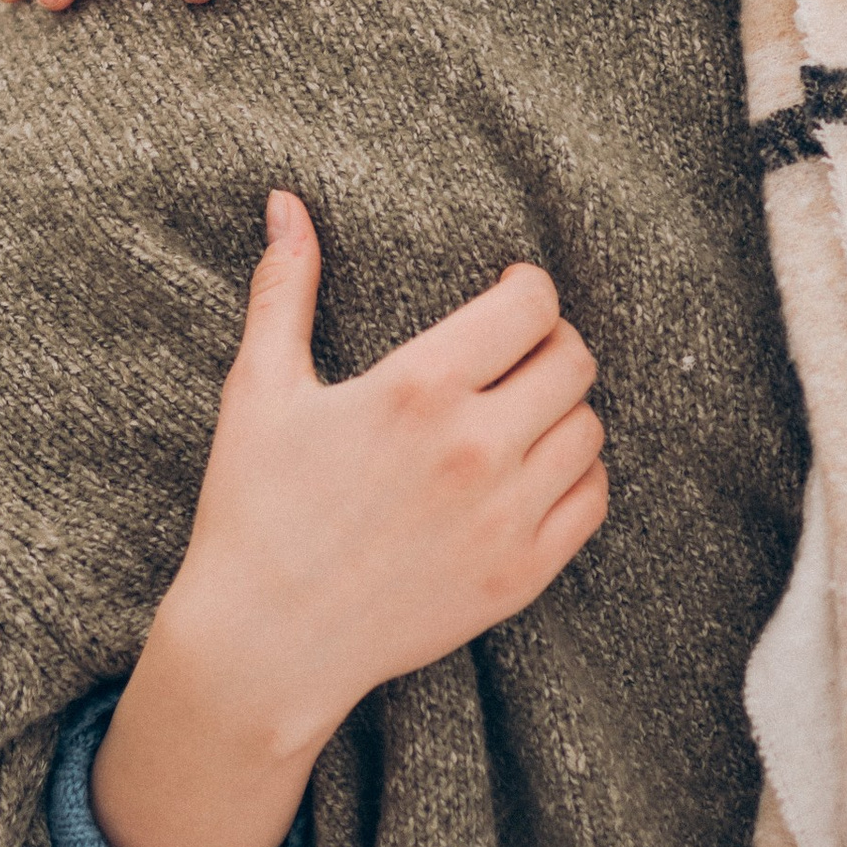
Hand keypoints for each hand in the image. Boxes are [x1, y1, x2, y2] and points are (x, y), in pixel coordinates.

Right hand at [88, 192, 607, 846]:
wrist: (265, 643)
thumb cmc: (255, 510)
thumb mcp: (260, 389)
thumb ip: (284, 288)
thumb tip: (285, 202)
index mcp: (418, 388)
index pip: (530, 305)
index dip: (528, 290)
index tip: (509, 296)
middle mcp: (476, 448)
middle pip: (573, 361)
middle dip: (550, 344)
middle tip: (517, 353)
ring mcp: (505, 517)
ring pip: (590, 430)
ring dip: (563, 411)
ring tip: (519, 413)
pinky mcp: (520, 575)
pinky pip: (591, 501)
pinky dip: (575, 477)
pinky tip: (531, 472)